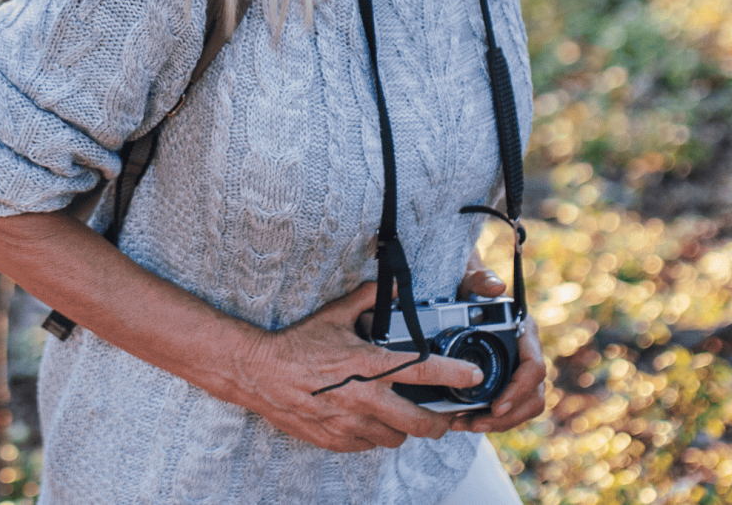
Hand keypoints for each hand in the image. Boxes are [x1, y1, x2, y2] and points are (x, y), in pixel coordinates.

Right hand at [215, 282, 486, 452]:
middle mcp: (364, 399)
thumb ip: (367, 299)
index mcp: (369, 365)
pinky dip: (374, 436)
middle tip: (444, 416)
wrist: (257, 373)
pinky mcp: (335, 440)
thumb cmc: (297, 344)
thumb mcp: (334, 316)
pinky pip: (367, 446)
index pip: (423, 371)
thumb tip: (390, 285)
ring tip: (402, 418)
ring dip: (404, 430)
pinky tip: (369, 422)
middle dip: (440, 422)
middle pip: (420, 423)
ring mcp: (350, 424)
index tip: (474, 376)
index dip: (455, 374)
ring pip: (396, 439)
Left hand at [449, 269, 548, 433]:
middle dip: (508, 416)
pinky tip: (465, 422)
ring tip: (466, 426)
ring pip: (524, 408)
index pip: (534, 368)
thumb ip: (482, 281)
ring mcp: (520, 372)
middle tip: (476, 424)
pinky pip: (509, 409)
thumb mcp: (472, 281)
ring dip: (498, 423)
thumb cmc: (472, 288)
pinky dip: (490, 420)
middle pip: (533, 396)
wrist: (465, 296)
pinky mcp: (508, 384)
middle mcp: (528, 355)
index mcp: (526, 334)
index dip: (519, 389)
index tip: (497, 405)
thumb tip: (497, 287)